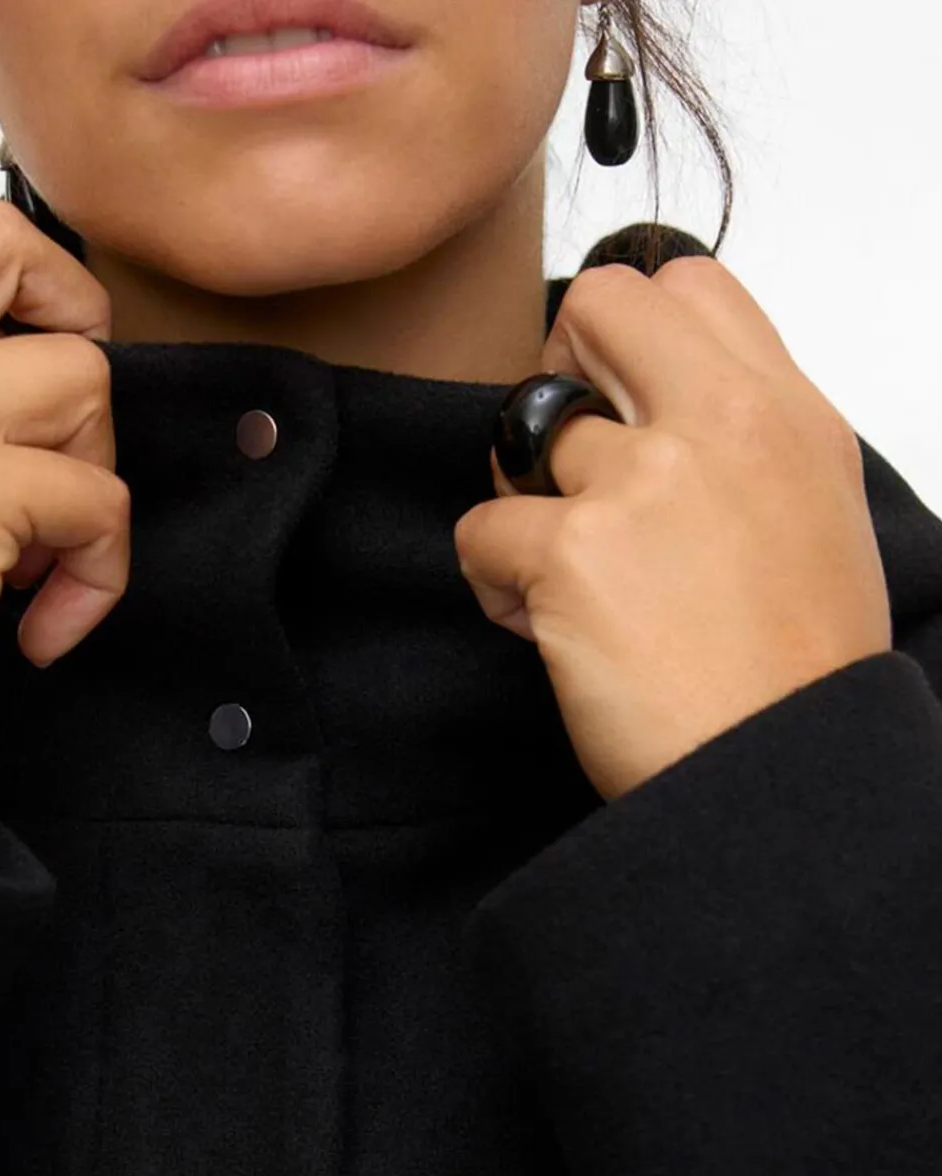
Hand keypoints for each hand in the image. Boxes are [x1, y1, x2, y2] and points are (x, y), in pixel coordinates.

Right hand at [0, 199, 127, 814]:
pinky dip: (96, 577)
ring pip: (80, 377)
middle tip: (70, 439)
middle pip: (6, 248)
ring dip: (90, 478)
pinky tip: (39, 632)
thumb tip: (7, 394)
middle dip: (79, 330)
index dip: (17, 305)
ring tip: (38, 564)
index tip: (27, 401)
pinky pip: (99, 501)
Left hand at [453, 257, 892, 802]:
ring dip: (521, 496)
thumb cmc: (795, 672)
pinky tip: (540, 628)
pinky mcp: (573, 552)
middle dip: (557, 373)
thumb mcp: (812, 518)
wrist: (779, 773)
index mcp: (786, 413)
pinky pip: (479, 528)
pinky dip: (493, 582)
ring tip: (559, 575)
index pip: (687, 285)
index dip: (629, 335)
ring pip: (521, 427)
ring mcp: (643, 481)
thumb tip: (664, 410)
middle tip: (565, 466)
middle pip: (597, 306)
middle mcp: (720, 424)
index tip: (621, 403)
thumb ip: (742, 445)